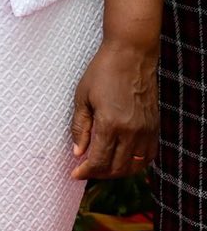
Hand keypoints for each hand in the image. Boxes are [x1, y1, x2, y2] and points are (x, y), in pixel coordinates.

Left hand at [71, 38, 159, 178]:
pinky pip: (148, 155)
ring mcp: (146, 130)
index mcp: (111, 124)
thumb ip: (80, 127)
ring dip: (118, 171)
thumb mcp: (82, 97)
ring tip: (102, 168)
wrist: (131, 56)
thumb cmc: (102, 72)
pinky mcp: (154, 126)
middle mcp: (132, 131)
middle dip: (99, 174)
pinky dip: (135, 164)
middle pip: (117, 167)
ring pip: (134, 165)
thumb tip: (78, 152)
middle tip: (86, 171)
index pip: (99, 160)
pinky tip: (123, 160)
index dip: (86, 171)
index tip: (75, 174)